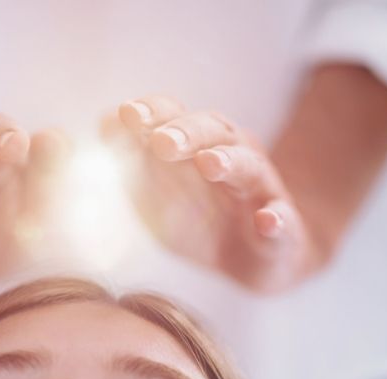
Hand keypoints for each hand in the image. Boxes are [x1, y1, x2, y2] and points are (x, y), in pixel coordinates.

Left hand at [109, 95, 324, 292]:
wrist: (255, 257)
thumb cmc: (200, 216)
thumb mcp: (158, 189)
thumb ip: (133, 157)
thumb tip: (104, 122)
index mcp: (198, 143)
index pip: (175, 116)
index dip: (153, 112)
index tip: (127, 114)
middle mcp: (232, 156)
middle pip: (212, 132)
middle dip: (186, 133)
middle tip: (162, 142)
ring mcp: (260, 190)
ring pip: (249, 167)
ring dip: (229, 162)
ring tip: (208, 164)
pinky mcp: (283, 228)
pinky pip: (282, 220)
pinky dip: (275, 219)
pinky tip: (267, 220)